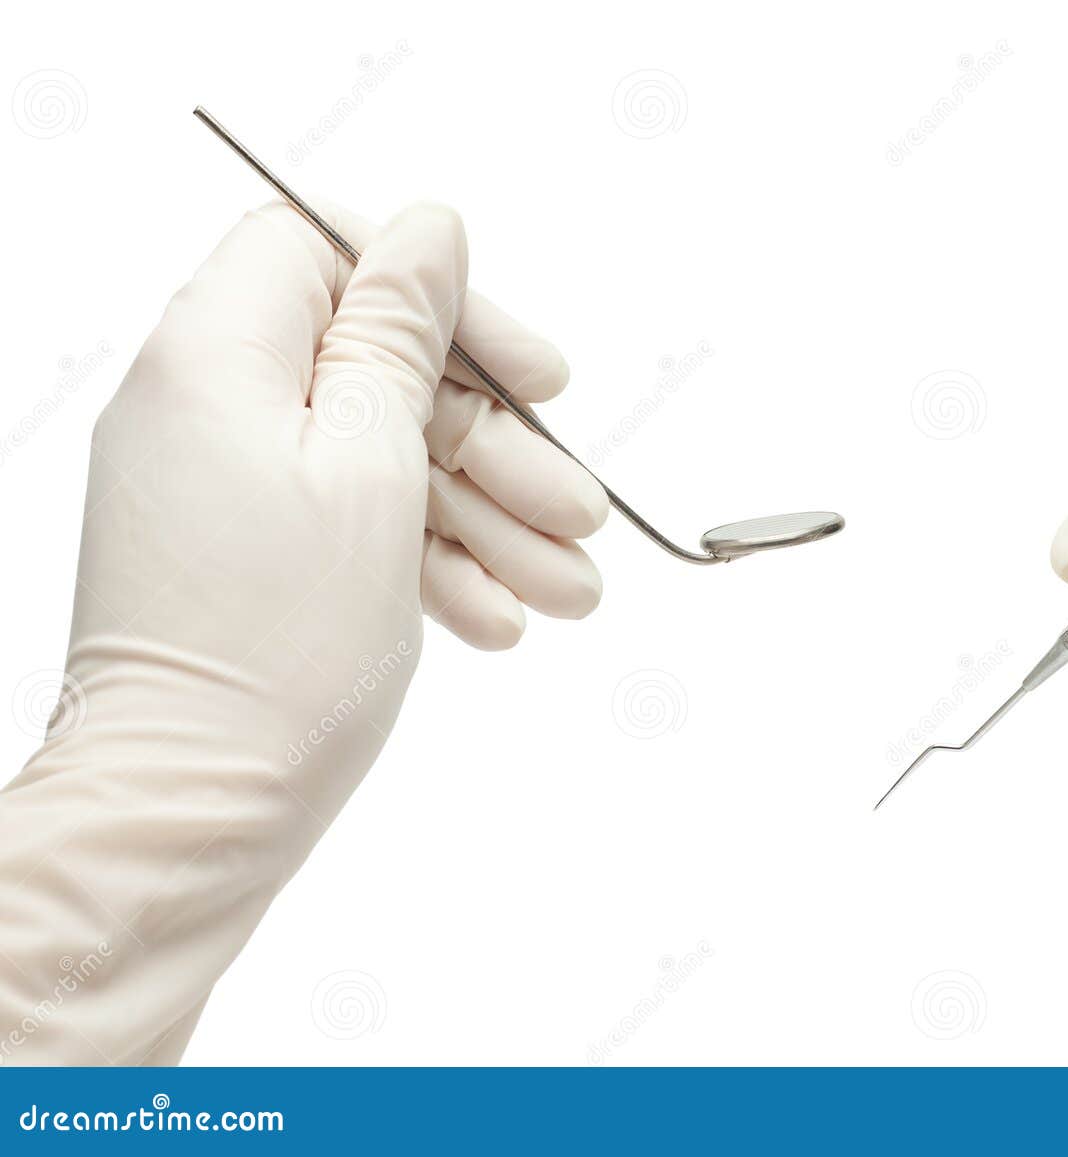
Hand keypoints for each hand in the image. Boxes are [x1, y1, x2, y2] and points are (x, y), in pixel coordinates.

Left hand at [0, 201, 602, 1062]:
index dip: (444, 300)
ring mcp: (224, 488)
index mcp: (214, 356)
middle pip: (376, 373)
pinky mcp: (245, 557)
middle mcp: (206, 409)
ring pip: (380, 461)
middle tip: (575, 510)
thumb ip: (401, 337)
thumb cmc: (269, 653)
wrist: (186, 816)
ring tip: (568, 590)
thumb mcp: (371, 466)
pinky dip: (431, 563)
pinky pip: (354, 526)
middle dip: (493, 446)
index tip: (532, 372)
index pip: (331, 253)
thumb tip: (428, 229)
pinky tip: (498, 617)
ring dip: (485, 520)